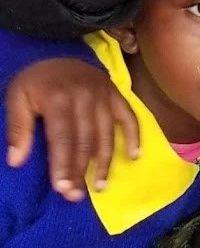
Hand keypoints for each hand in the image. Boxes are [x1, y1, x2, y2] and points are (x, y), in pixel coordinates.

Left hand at [6, 58, 139, 199]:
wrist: (57, 51)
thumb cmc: (35, 81)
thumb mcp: (17, 98)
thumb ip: (17, 128)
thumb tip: (16, 161)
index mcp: (58, 99)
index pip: (62, 139)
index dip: (63, 165)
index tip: (63, 189)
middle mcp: (85, 98)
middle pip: (85, 141)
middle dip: (81, 170)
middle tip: (77, 196)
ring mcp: (104, 96)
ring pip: (106, 134)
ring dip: (105, 162)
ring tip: (100, 185)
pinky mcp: (116, 95)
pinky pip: (130, 117)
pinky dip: (135, 136)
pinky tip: (134, 156)